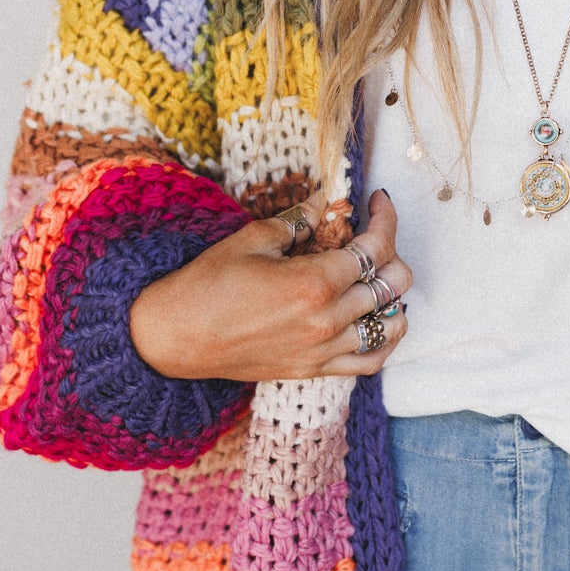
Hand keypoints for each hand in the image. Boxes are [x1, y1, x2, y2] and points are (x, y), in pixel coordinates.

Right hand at [129, 188, 412, 384]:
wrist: (175, 336)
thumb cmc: (207, 284)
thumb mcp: (253, 239)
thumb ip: (297, 220)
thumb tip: (323, 201)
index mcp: (314, 282)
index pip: (374, 246)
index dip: (385, 217)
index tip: (378, 202)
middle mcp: (327, 319)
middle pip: (392, 284)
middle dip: (392, 251)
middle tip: (374, 236)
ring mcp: (323, 349)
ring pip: (391, 324)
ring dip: (394, 296)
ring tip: (378, 276)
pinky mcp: (313, 369)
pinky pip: (369, 361)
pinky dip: (385, 340)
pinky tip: (381, 321)